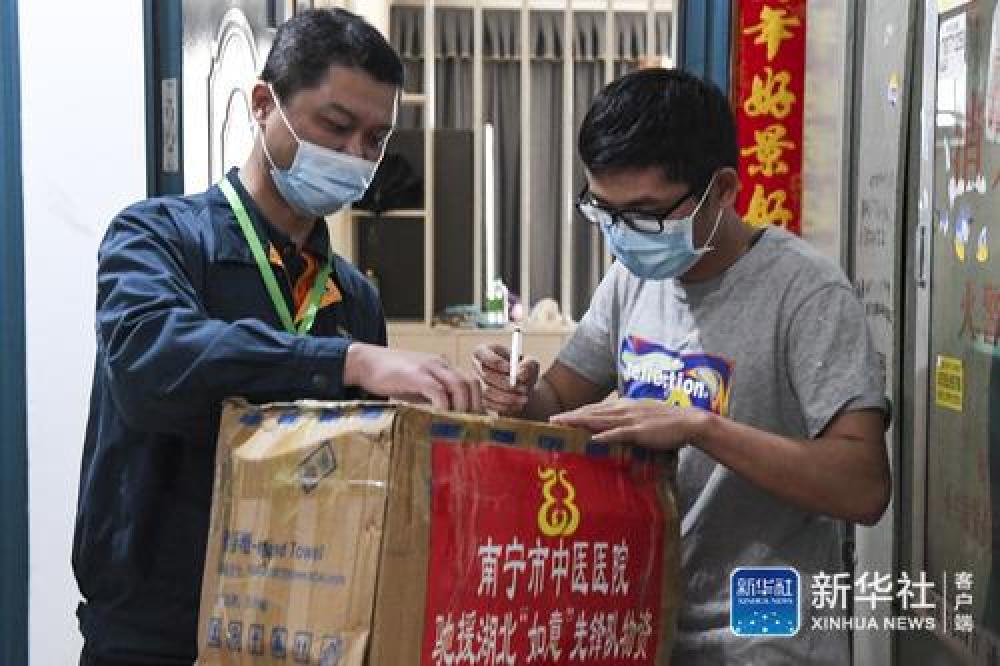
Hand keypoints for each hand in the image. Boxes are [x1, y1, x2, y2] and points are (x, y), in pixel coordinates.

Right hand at [344, 343, 481, 412]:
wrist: (364, 362)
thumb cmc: (391, 377)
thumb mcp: (418, 386)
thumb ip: (433, 397)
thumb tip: (448, 419)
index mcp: (443, 367)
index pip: (471, 382)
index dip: (477, 402)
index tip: (476, 422)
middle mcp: (441, 364)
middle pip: (471, 383)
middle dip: (475, 407)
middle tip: (470, 427)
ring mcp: (428, 367)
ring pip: (459, 385)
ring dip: (462, 408)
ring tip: (457, 425)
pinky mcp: (415, 375)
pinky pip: (437, 390)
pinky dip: (443, 406)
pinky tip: (440, 418)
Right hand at [472, 343, 539, 416]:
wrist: (522, 387)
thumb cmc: (524, 370)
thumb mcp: (530, 363)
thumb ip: (528, 365)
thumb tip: (519, 374)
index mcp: (484, 351)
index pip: (483, 354)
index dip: (497, 363)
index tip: (512, 370)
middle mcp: (476, 367)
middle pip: (486, 375)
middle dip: (506, 384)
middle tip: (523, 388)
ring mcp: (475, 384)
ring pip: (488, 392)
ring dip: (508, 397)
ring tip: (524, 398)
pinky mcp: (479, 400)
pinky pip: (488, 404)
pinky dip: (505, 406)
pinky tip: (518, 405)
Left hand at [550, 398, 707, 449]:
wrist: (688, 422)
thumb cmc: (666, 422)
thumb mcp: (642, 416)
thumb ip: (627, 420)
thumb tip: (613, 428)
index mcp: (624, 405)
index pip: (595, 408)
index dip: (577, 412)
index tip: (561, 416)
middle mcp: (624, 409)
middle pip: (592, 412)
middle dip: (571, 416)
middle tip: (552, 420)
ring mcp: (631, 419)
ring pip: (599, 420)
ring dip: (579, 422)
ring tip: (563, 425)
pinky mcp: (639, 431)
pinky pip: (618, 433)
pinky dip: (604, 436)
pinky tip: (591, 439)